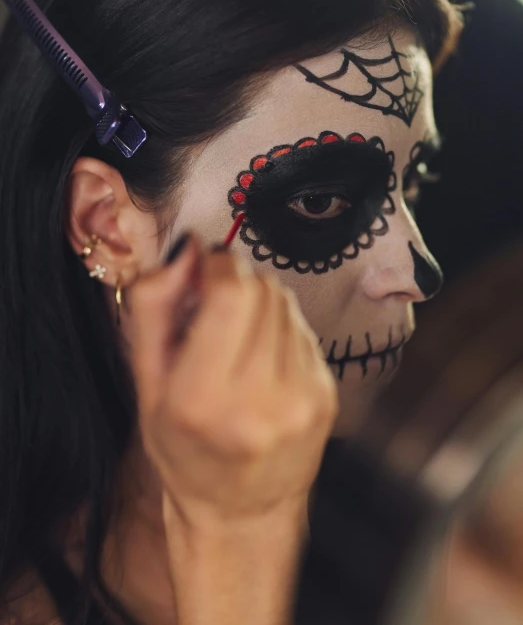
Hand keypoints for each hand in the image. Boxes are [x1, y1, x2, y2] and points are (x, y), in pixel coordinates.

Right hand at [127, 234, 337, 527]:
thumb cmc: (185, 450)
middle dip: (236, 281)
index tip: (204, 268)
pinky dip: (279, 328)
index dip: (218, 264)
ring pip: (285, 303)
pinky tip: (263, 359)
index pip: (232, 293)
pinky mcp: (325, 395)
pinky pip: (302, 328)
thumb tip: (186, 250)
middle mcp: (259, 400)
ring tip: (238, 339)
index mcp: (201, 399)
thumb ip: (154, 307)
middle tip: (216, 304)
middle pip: (261, 290)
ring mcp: (301, 399)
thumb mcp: (146, 383)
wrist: (241, 512)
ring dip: (259, 303)